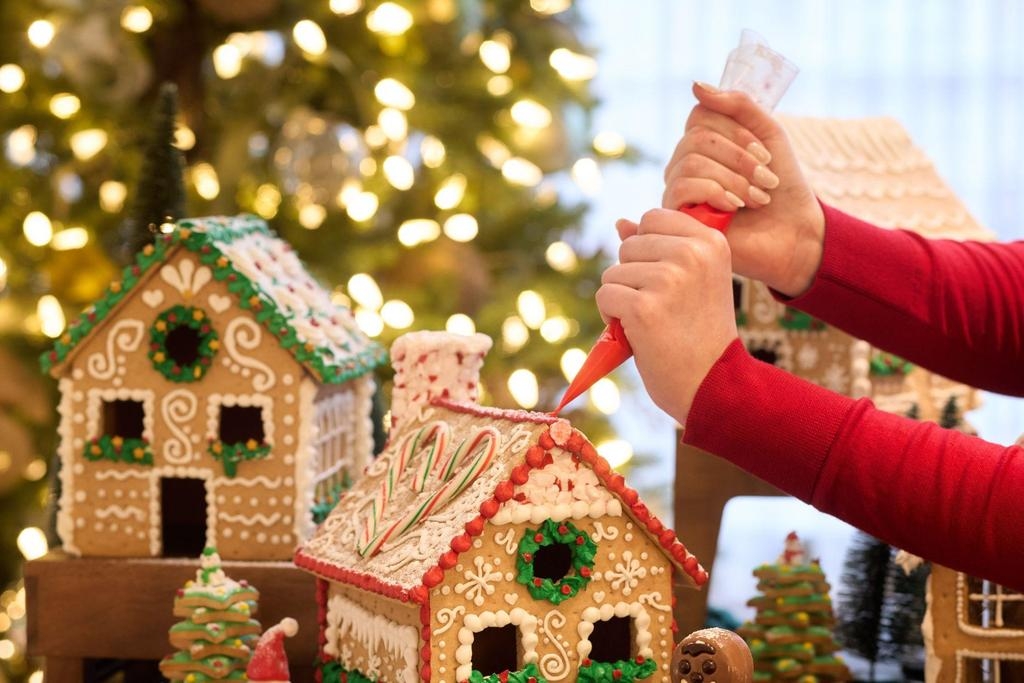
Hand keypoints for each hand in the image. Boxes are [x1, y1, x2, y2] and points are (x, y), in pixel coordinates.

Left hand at [596, 209, 737, 422]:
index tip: (668, 281)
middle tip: (661, 307)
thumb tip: (620, 222)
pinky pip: (605, 295)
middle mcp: (692, 254)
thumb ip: (660, 247)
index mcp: (711, 241)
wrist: (712, 383)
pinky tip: (636, 333)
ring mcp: (668, 279)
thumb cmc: (700, 332)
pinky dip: (611, 316)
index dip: (647, 249)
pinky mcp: (644, 307)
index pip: (653, 218)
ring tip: (652, 321)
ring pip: (613, 272)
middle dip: (632, 276)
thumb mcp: (693, 280)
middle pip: (629, 245)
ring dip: (622, 298)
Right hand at [662, 82, 824, 296]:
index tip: (765, 152)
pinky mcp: (677, 217)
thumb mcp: (769, 135)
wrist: (794, 234)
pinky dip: (716, 192)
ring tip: (758, 198)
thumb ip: (739, 105)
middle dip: (739, 156)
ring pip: (691, 162)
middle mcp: (684, 165)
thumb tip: (696, 85)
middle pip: (696, 138)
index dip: (734, 128)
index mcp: (705, 144)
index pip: (700, 114)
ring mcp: (678, 191)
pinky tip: (735, 208)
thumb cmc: (784, 187)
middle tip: (767, 178)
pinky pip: (682, 187)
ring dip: (734, 178)